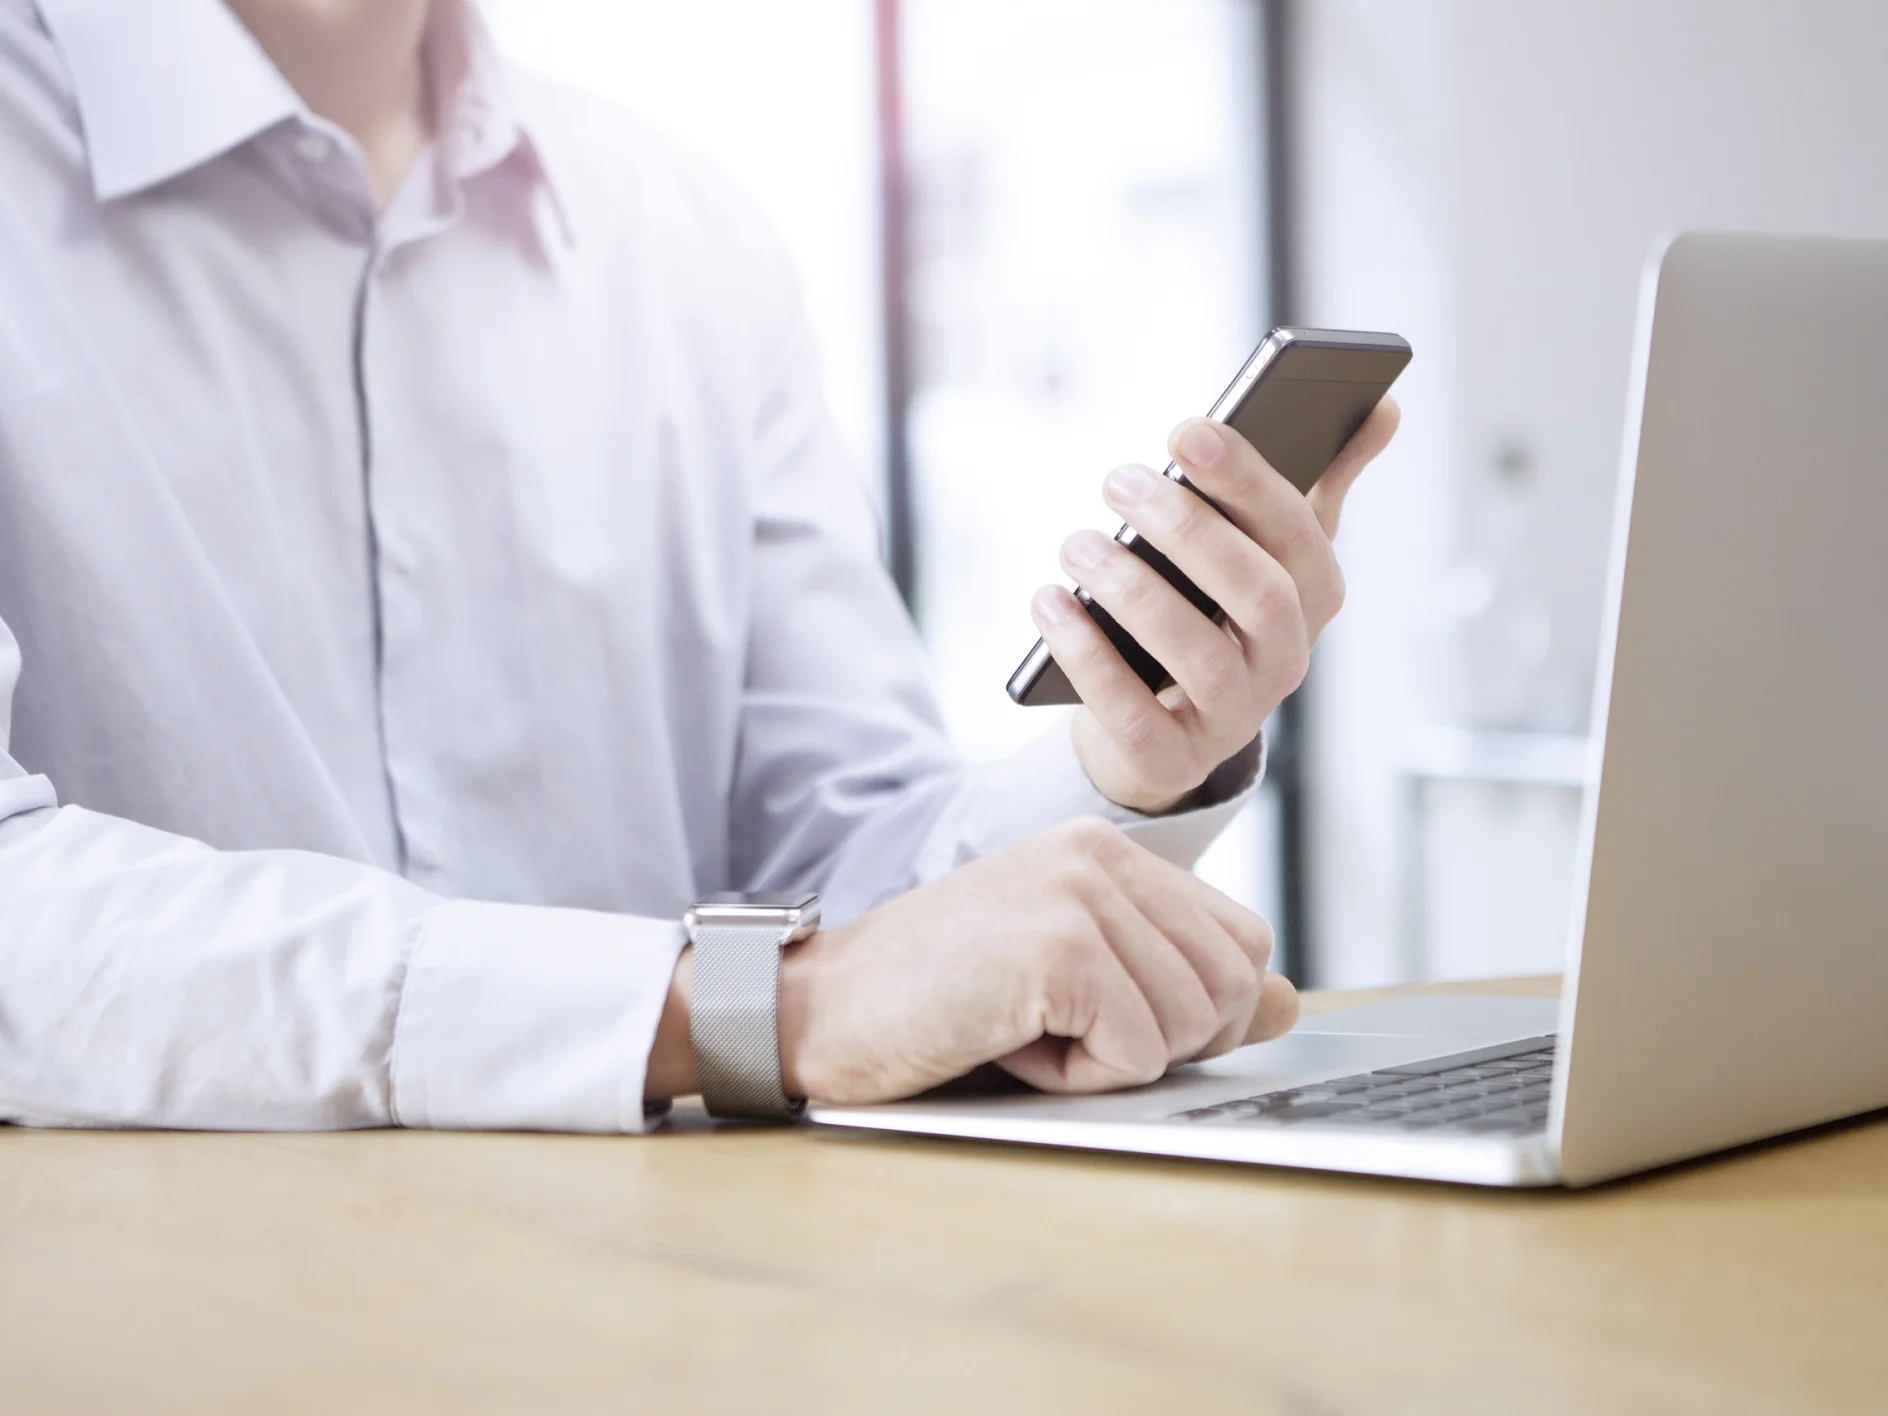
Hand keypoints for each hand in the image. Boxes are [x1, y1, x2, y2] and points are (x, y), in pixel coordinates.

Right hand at [770, 818, 1298, 1105]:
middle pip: (1235, 983)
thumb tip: (1288, 1002)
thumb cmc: (938, 1001)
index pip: (1241, 941)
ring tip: (1027, 1029)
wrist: (818, 1010)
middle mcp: (1102, 855)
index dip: (1195, 1009)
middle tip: (1061, 1028)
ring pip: (1194, 1022)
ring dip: (1113, 1061)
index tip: (1104, 1018)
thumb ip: (1177, 984)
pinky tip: (1010, 1041)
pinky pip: (1139, 1053)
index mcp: (1108, 851)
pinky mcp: (1061, 948)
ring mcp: (1082, 895)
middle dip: (1163, 1038)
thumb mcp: (1074, 985)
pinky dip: (1079, 1078)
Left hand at [1030, 398, 1399, 812]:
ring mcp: (1232, 717)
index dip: (1246, 480)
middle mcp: (1285, 662)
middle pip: (1256, 594)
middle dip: (1187, 530)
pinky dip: (1087, 656)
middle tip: (1118, 479)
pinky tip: (1050, 603)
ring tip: (1077, 544)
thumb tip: (1384, 406)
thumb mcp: (1263, 550)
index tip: (1186, 430)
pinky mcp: (1170, 760)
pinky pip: (1132, 714)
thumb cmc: (1210, 612)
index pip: (1298, 533)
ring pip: (1195, 655)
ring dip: (1131, 591)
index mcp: (1313, 597)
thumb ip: (1319, 479)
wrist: (1153, 724)